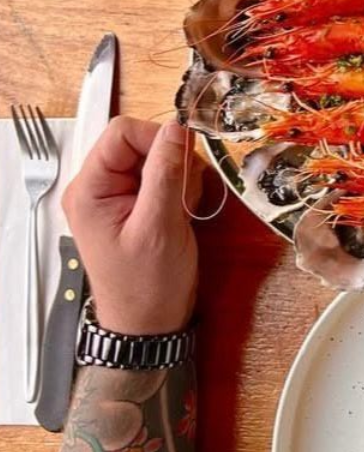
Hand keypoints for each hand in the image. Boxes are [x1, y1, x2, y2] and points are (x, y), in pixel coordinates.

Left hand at [62, 117, 202, 335]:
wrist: (150, 324)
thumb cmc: (148, 284)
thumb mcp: (160, 227)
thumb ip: (166, 174)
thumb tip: (177, 128)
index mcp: (90, 189)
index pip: (122, 133)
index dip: (158, 138)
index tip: (184, 162)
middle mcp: (99, 187)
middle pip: (142, 143)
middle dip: (173, 163)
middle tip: (185, 196)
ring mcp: (118, 195)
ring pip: (158, 158)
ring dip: (181, 178)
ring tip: (183, 211)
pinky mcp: (137, 204)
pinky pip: (164, 177)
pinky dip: (181, 189)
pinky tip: (183, 214)